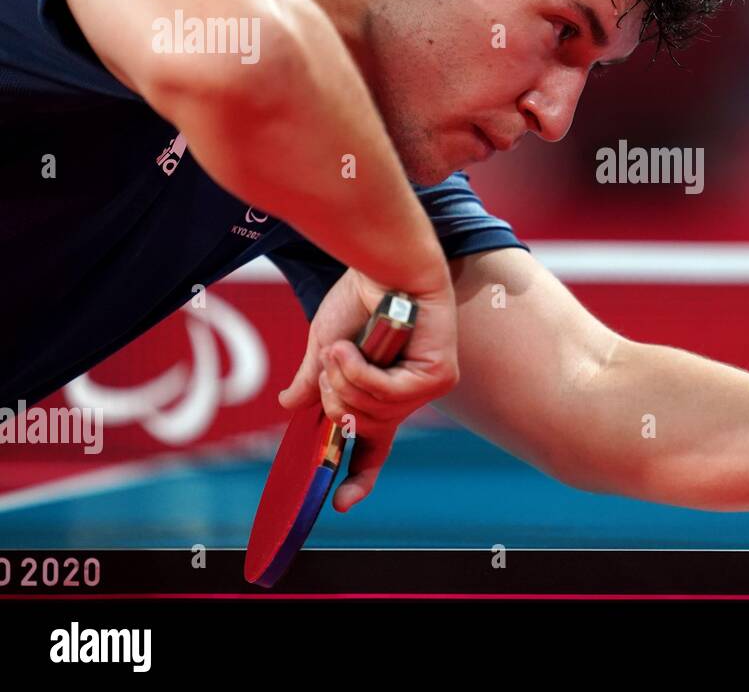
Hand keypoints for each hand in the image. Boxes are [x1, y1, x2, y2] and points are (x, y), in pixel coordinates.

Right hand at [279, 267, 458, 509]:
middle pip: (358, 429)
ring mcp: (426, 387)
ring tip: (345, 345)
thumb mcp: (326, 346)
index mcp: (383, 394)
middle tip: (332, 359)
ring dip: (345, 378)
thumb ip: (315, 380)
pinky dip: (362, 372)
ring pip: (371, 413)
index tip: (341, 503)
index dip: (358, 478)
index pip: (373, 448)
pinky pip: (387, 395)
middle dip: (334, 396)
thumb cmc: (359, 297)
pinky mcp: (438, 375)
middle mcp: (407, 396)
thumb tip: (291, 405)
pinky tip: (355, 347)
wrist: (383, 263)